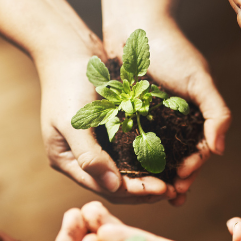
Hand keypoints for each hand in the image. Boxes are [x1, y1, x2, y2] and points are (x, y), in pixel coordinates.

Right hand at [39, 51, 181, 204]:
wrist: (69, 48)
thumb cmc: (67, 83)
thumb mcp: (74, 121)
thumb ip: (90, 156)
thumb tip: (113, 186)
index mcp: (66, 161)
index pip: (104, 187)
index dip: (134, 192)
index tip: (162, 189)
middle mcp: (80, 158)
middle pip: (116, 185)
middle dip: (144, 190)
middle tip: (174, 189)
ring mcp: (94, 145)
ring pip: (125, 172)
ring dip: (148, 178)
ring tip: (174, 180)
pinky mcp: (108, 131)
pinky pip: (130, 152)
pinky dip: (146, 158)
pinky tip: (167, 159)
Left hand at [103, 0, 231, 205]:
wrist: (135, 25)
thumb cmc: (171, 49)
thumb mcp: (199, 80)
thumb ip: (216, 113)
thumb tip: (220, 150)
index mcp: (197, 114)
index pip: (200, 151)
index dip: (193, 169)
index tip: (181, 180)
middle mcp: (177, 120)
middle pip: (179, 159)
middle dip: (175, 180)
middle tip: (168, 196)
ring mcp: (153, 119)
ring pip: (156, 156)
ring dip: (155, 176)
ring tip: (149, 192)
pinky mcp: (130, 115)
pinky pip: (133, 144)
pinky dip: (133, 161)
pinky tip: (128, 174)